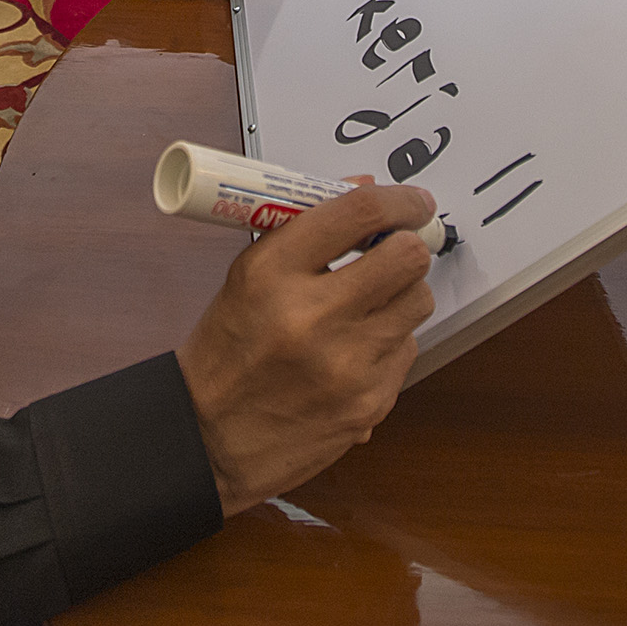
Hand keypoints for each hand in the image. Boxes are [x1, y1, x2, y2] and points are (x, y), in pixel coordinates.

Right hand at [174, 182, 436, 516]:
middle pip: (407, 257)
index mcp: (274, 273)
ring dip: (402, 295)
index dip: (400, 199)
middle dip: (408, 247)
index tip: (414, 201)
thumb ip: (306, 230)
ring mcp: (346, 365)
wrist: (208, 438)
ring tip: (370, 304)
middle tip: (396, 251)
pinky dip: (391, 343)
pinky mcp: (369, 403)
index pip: (359, 212)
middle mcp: (312, 316)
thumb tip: (366, 187)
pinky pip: (408, 351)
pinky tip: (357, 350)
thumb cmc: (228, 352)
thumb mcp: (249, 276)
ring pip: (418, 302)